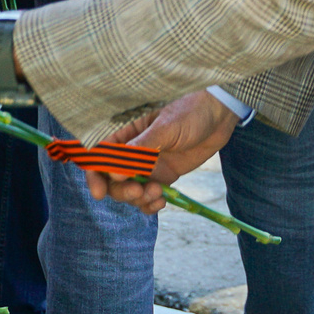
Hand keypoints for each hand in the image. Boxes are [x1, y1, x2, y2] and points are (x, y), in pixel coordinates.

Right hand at [84, 94, 239, 212]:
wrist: (219, 113)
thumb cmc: (189, 109)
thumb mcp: (165, 127)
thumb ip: (140, 149)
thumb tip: (114, 173)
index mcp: (124, 132)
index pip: (98, 155)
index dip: (94, 174)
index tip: (99, 192)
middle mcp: (130, 150)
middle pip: (111, 179)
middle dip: (121, 190)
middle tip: (139, 192)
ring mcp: (146, 164)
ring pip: (129, 190)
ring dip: (139, 198)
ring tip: (157, 193)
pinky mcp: (162, 175)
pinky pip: (148, 195)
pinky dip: (151, 204)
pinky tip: (162, 202)